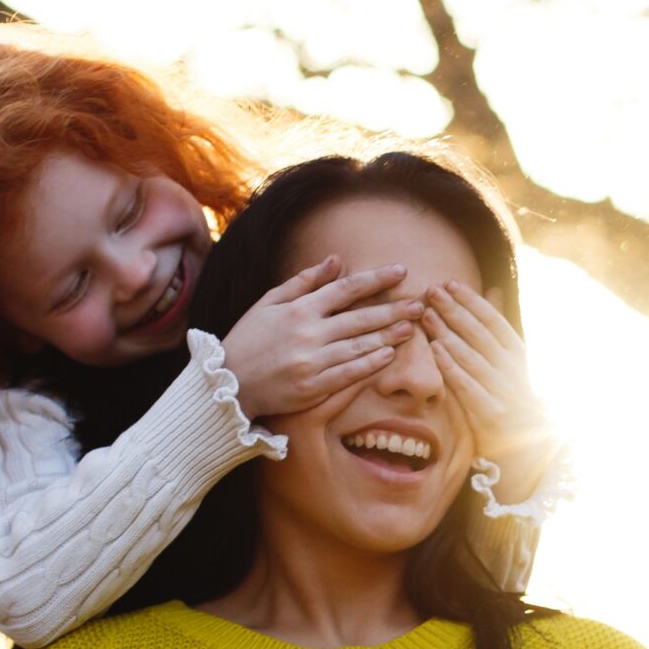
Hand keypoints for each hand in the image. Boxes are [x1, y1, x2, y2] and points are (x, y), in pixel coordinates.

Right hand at [222, 256, 422, 419]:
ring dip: (388, 335)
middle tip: (420, 303)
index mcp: (298, 309)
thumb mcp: (269, 302)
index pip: (346, 289)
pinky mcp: (312, 387)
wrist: (228, 383)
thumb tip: (336, 261)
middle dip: (393, 309)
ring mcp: (311, 362)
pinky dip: (370, 364)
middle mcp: (308, 333)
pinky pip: (348, 374)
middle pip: (360, 318)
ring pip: (359, 345)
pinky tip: (389, 355)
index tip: (401, 272)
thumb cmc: (248, 338)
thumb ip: (304, 281)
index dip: (376, 279)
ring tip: (412, 327)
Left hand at [423, 282, 559, 501]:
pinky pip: (469, 386)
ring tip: (427, 315)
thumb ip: (497, 328)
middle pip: (480, 333)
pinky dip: (452, 367)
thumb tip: (495, 287)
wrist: (524, 449)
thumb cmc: (508, 397)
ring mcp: (504, 392)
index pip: (493, 320)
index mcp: (517, 353)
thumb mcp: (509, 361)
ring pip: (473, 356)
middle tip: (431, 292)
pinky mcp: (491, 414)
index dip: (471, 300)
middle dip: (454, 310)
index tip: (450, 283)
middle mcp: (513, 369)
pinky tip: (435, 351)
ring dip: (448, 334)